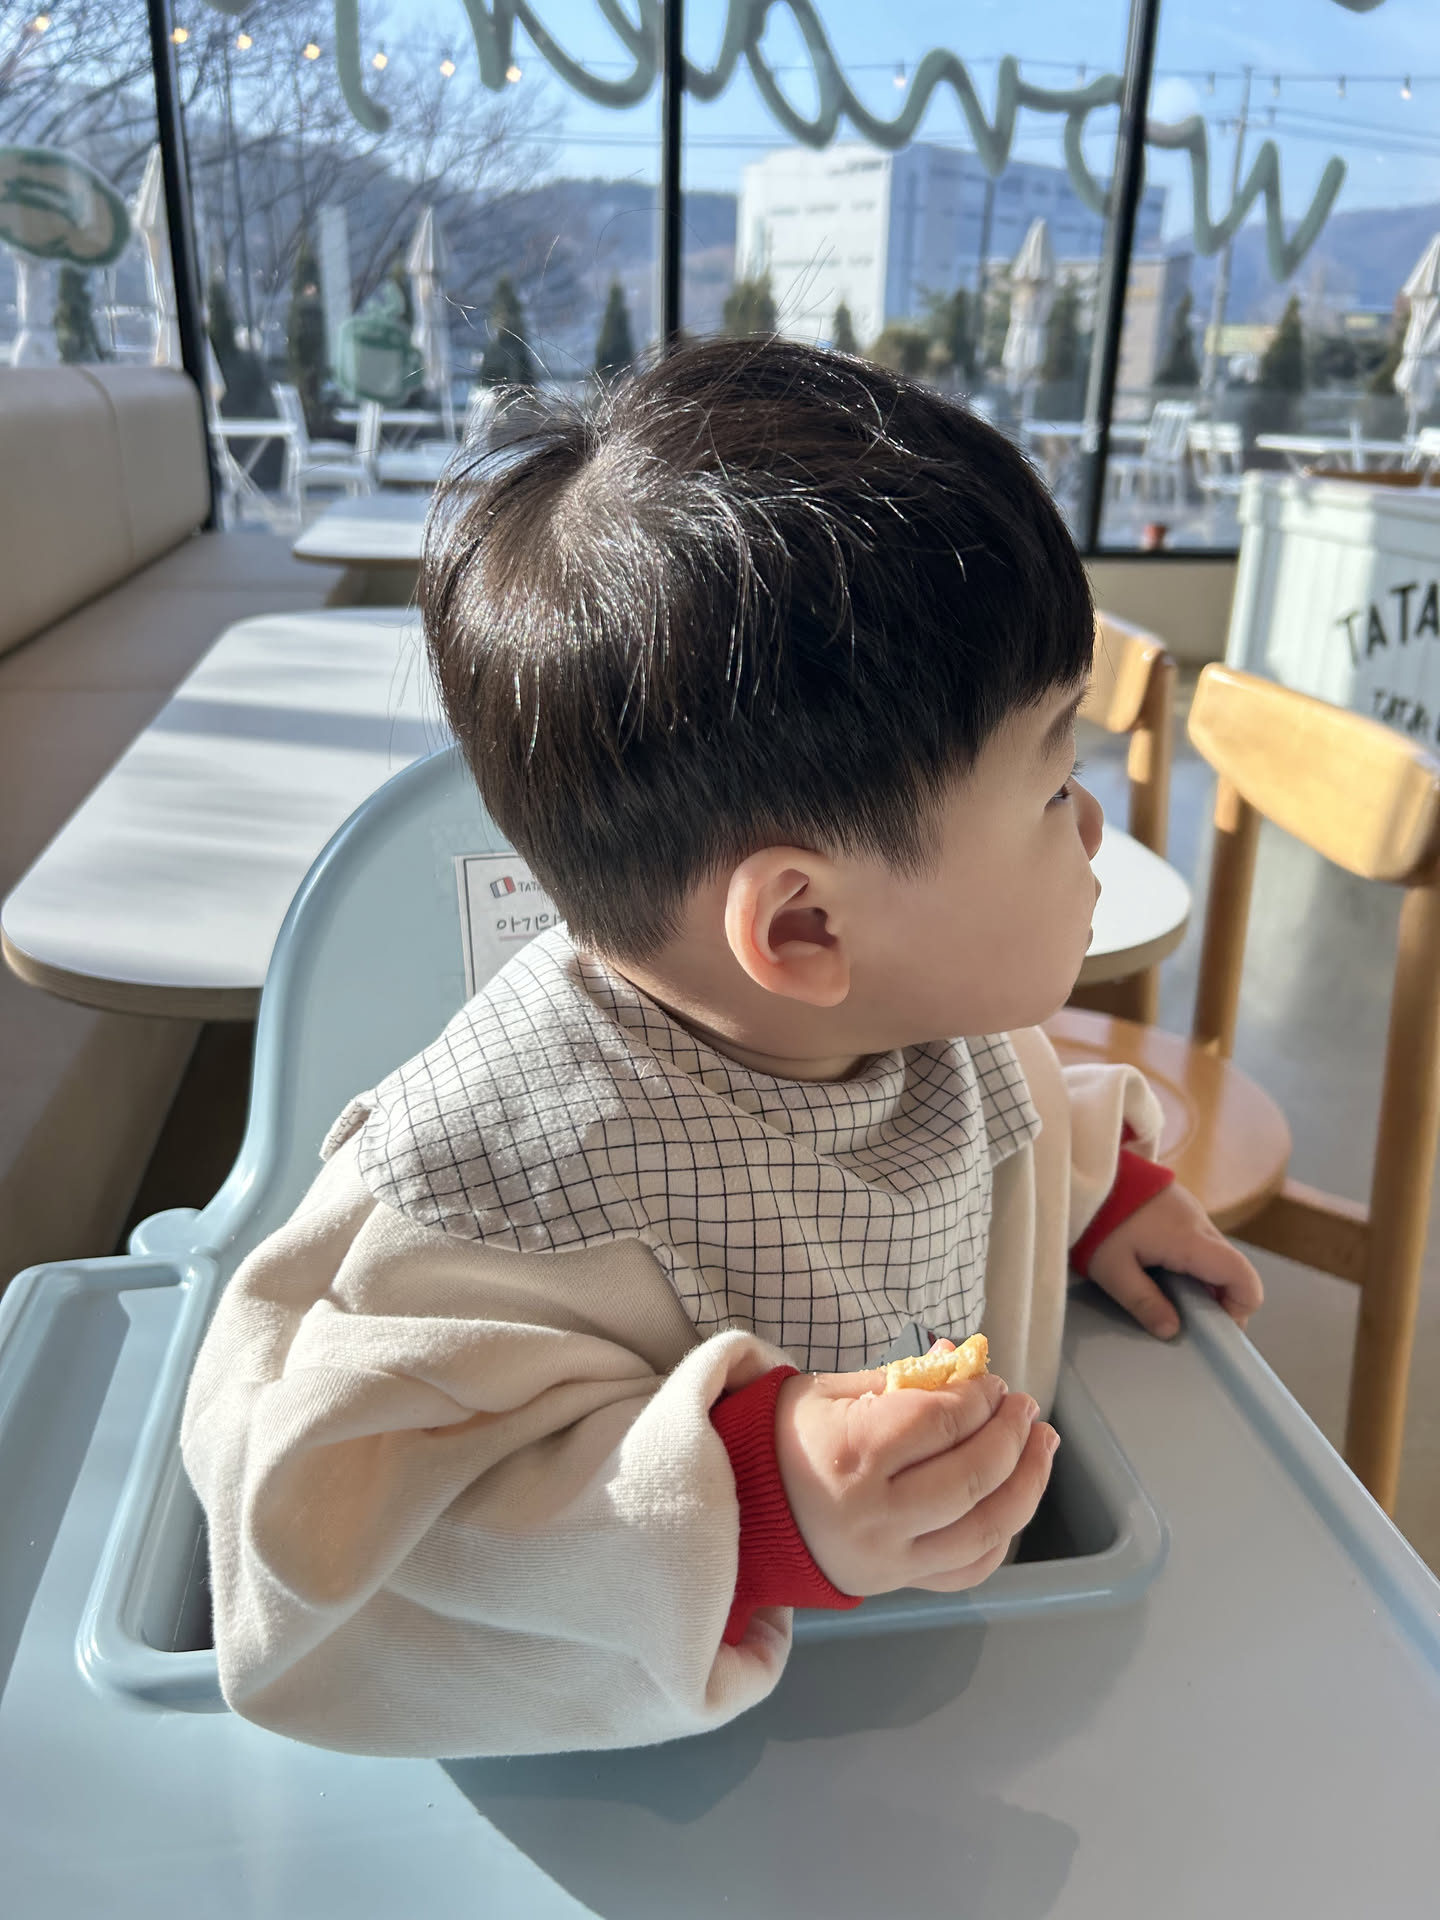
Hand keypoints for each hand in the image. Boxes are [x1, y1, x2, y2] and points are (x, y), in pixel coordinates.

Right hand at [773, 1355, 1058, 1596]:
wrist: (741, 1508)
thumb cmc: (785, 1439)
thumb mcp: (831, 1392)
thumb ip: (901, 1382)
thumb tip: (962, 1363)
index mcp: (853, 1453)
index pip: (942, 1422)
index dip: (979, 1396)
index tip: (991, 1380)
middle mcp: (876, 1513)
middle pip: (973, 1475)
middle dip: (1011, 1434)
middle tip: (1023, 1405)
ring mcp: (891, 1556)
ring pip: (986, 1528)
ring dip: (1027, 1482)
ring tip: (1041, 1444)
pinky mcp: (897, 1582)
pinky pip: (968, 1568)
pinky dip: (1001, 1534)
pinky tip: (1012, 1497)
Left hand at [1085, 1179, 1263, 1338]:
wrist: (1084, 1167)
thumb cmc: (1097, 1218)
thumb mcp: (1112, 1270)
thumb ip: (1143, 1302)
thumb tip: (1172, 1331)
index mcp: (1191, 1241)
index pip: (1244, 1278)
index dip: (1241, 1308)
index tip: (1213, 1327)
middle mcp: (1201, 1223)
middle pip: (1231, 1269)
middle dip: (1217, 1300)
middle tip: (1182, 1317)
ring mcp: (1192, 1210)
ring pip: (1214, 1255)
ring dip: (1201, 1280)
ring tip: (1162, 1291)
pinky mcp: (1180, 1204)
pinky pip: (1198, 1240)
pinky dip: (1189, 1261)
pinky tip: (1155, 1265)